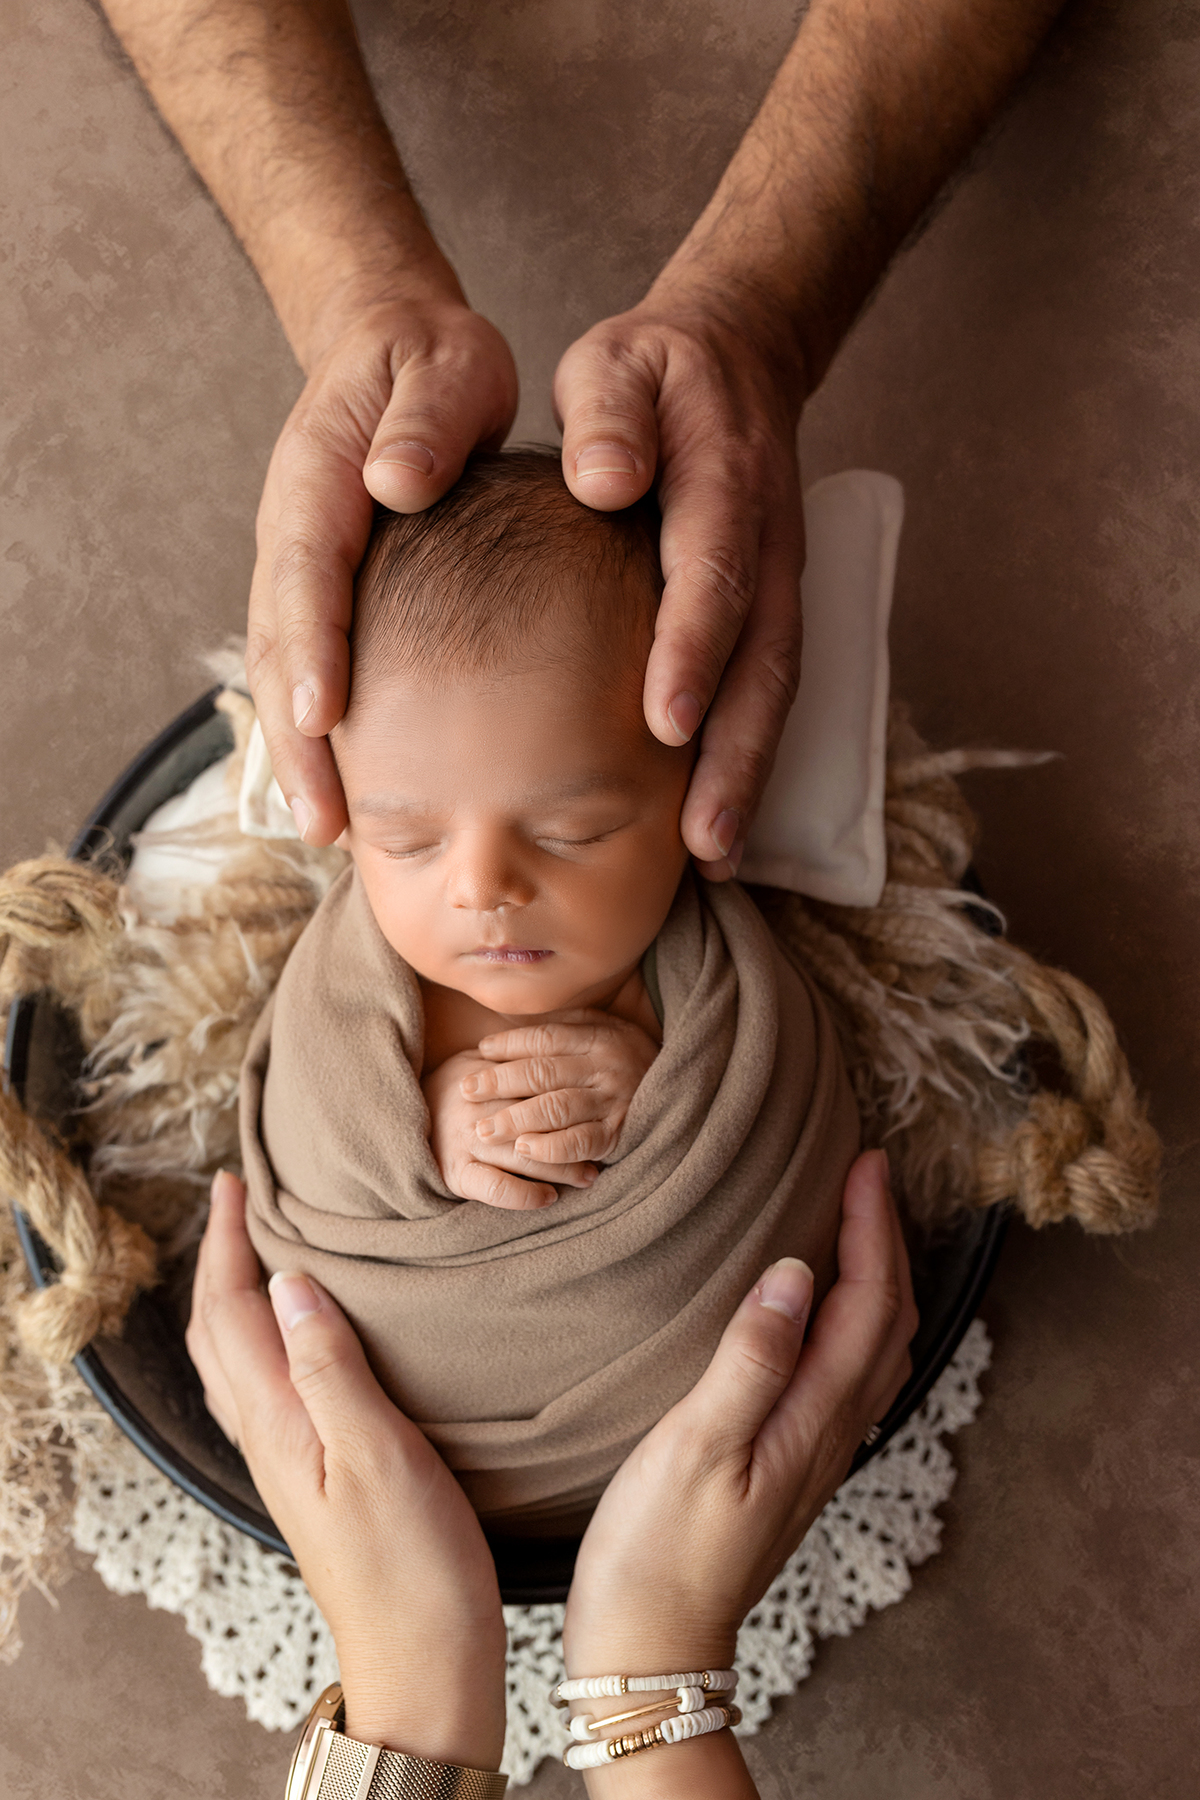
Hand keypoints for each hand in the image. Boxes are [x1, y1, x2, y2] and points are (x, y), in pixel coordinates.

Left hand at [186, 1171, 505, 1767]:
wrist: (425, 1664)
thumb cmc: (413, 1569)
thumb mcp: (378, 1456)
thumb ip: (330, 1367)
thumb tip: (290, 1281)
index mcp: (279, 1423)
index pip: (233, 1312)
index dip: (227, 1243)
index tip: (236, 1182)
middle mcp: (271, 1437)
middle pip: (221, 1332)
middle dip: (221, 1260)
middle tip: (239, 1201)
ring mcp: (291, 1461)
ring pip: (240, 1360)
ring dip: (240, 1296)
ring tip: (263, 1250)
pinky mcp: (319, 1479)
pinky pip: (272, 1388)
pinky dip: (269, 1340)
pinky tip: (305, 1337)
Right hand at [246, 294, 517, 845]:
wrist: (400, 352)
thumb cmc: (432, 365)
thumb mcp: (444, 367)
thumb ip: (424, 419)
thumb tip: (394, 482)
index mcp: (318, 479)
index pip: (308, 573)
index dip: (312, 649)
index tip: (323, 718)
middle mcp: (293, 532)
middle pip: (278, 643)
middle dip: (294, 738)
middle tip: (323, 818)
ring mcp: (299, 566)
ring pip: (282, 669)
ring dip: (299, 753)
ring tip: (326, 828)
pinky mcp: (322, 591)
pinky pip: (309, 668)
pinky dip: (318, 732)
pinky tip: (345, 792)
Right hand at [423, 1049, 599, 1209]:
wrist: (401, 1113)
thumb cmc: (454, 1086)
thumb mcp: (477, 1060)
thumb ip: (514, 1055)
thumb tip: (563, 1044)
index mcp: (487, 1080)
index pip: (537, 1088)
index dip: (572, 1100)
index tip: (603, 1112)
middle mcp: (480, 1109)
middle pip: (538, 1124)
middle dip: (576, 1139)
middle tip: (605, 1150)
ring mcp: (468, 1142)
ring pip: (524, 1157)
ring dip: (561, 1169)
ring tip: (589, 1177)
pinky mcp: (457, 1173)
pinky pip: (497, 1188)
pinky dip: (525, 1196)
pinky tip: (548, 1199)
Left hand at [465, 1011, 659, 1163]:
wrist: (687, 1088)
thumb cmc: (630, 1058)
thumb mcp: (606, 1029)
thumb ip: (567, 1025)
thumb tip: (510, 1027)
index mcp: (599, 1036)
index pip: (544, 1038)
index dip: (509, 1044)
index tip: (480, 1052)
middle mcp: (605, 1066)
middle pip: (542, 1073)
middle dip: (499, 1082)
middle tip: (466, 1091)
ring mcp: (613, 1101)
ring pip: (555, 1108)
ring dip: (514, 1118)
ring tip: (483, 1128)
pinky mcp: (619, 1134)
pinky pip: (580, 1142)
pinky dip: (549, 1147)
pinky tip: (523, 1150)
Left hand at [554, 288, 805, 880]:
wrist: (733, 360)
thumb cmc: (652, 375)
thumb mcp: (617, 364)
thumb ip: (609, 414)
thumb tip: (606, 480)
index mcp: (724, 482)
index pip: (713, 572)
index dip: (694, 648)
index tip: (664, 719)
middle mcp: (766, 545)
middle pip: (765, 658)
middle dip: (737, 752)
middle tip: (704, 836)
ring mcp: (779, 583)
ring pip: (776, 689)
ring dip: (749, 775)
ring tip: (715, 856)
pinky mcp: (772, 612)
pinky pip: (769, 692)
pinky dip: (748, 761)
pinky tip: (717, 827)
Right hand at [561, 1149, 916, 1679]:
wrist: (651, 1646)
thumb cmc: (657, 1550)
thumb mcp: (696, 1445)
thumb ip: (751, 1357)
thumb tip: (795, 1273)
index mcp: (813, 1418)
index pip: (867, 1302)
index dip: (873, 1227)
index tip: (866, 1161)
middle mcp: (830, 1432)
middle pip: (887, 1322)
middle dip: (887, 1241)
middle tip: (869, 1175)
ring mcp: (814, 1452)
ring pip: (874, 1350)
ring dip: (878, 1279)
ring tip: (858, 1226)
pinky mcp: (789, 1465)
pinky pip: (847, 1375)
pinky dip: (854, 1322)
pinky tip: (821, 1313)